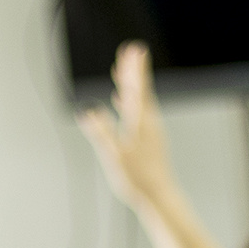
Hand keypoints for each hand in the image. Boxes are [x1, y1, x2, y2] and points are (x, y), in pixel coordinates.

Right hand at [77, 42, 175, 210]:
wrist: (158, 197)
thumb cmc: (138, 179)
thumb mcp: (115, 155)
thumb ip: (102, 133)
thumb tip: (90, 113)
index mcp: (141, 123)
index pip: (137, 89)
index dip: (134, 69)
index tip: (134, 50)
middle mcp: (148, 123)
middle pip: (140, 89)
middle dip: (133, 70)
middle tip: (130, 50)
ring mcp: (150, 131)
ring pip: (139, 100)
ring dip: (131, 84)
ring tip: (122, 70)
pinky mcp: (148, 139)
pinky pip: (138, 113)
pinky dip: (129, 103)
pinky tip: (121, 101)